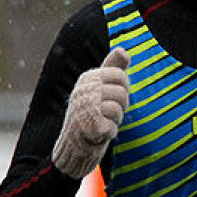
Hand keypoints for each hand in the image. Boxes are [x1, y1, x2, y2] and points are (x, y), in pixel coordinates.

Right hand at [51, 48, 130, 178]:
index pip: (120, 75)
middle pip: (122, 93)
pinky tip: (99, 134)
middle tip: (107, 114)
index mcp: (88, 78)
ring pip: (118, 110)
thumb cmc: (92, 115)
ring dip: (115, 121)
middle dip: (121, 107)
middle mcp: (83, 90)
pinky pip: (112, 127)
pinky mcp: (86, 127)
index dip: (123, 89)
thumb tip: (123, 49)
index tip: (113, 97)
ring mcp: (83, 108)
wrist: (74, 146)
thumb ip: (113, 68)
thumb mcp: (102, 88)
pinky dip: (110, 134)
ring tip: (102, 123)